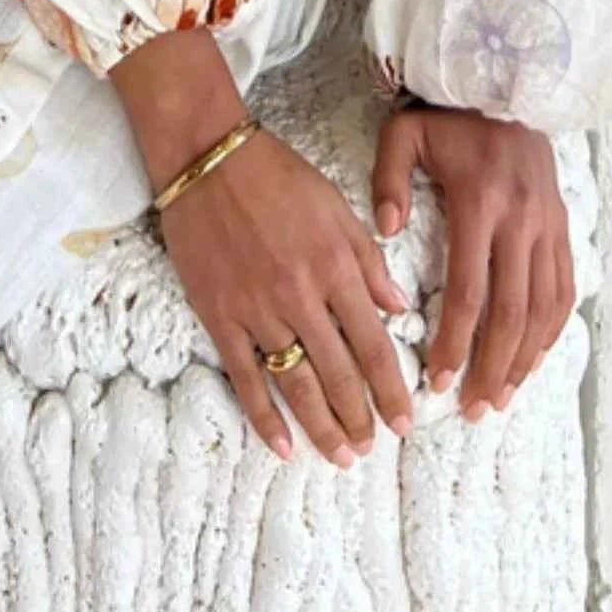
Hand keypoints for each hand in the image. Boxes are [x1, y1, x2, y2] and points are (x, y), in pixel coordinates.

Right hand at [109, 27, 414, 465]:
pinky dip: (264, 416)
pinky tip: (282, 446)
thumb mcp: (336, 206)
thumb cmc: (275, 174)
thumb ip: (369, 260)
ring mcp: (257, 309)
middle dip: (360, 417)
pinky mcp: (219, 314)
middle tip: (371, 448)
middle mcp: (301, 296)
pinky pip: (245, 376)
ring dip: (322, 426)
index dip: (391, 388)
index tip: (405, 421)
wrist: (205, 156)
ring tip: (340, 455)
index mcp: (335, 267)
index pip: (373, 343)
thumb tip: (399, 308)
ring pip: (297, 383)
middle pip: (339, 373)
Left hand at [371, 103, 575, 418]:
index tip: (439, 380)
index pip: (469, 291)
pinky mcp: (562, 224)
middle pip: (511, 312)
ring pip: (544, 308)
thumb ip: (388, 180)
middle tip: (474, 409)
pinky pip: (564, 287)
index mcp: (480, 203)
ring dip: (526, 359)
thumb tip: (385, 234)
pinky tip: (534, 357)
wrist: (504, 79)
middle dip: (492, 367)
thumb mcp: (404, 133)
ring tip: (502, 397)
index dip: (456, 342)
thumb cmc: (445, 112)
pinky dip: (552, 329)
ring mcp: (548, 224)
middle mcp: (522, 220)